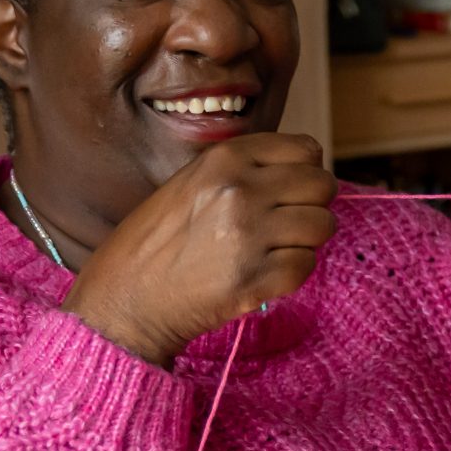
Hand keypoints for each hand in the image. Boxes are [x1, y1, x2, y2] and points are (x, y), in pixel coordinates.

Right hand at [68, 133, 335, 364]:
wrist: (127, 301)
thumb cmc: (158, 243)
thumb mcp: (192, 182)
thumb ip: (243, 170)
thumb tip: (304, 168)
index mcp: (224, 159)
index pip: (306, 149)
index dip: (305, 172)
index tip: (290, 190)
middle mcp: (240, 190)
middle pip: (323, 185)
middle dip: (312, 205)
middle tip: (287, 223)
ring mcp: (250, 235)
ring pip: (323, 225)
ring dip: (305, 240)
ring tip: (273, 250)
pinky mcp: (256, 278)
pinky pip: (307, 265)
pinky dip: (292, 273)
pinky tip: (263, 274)